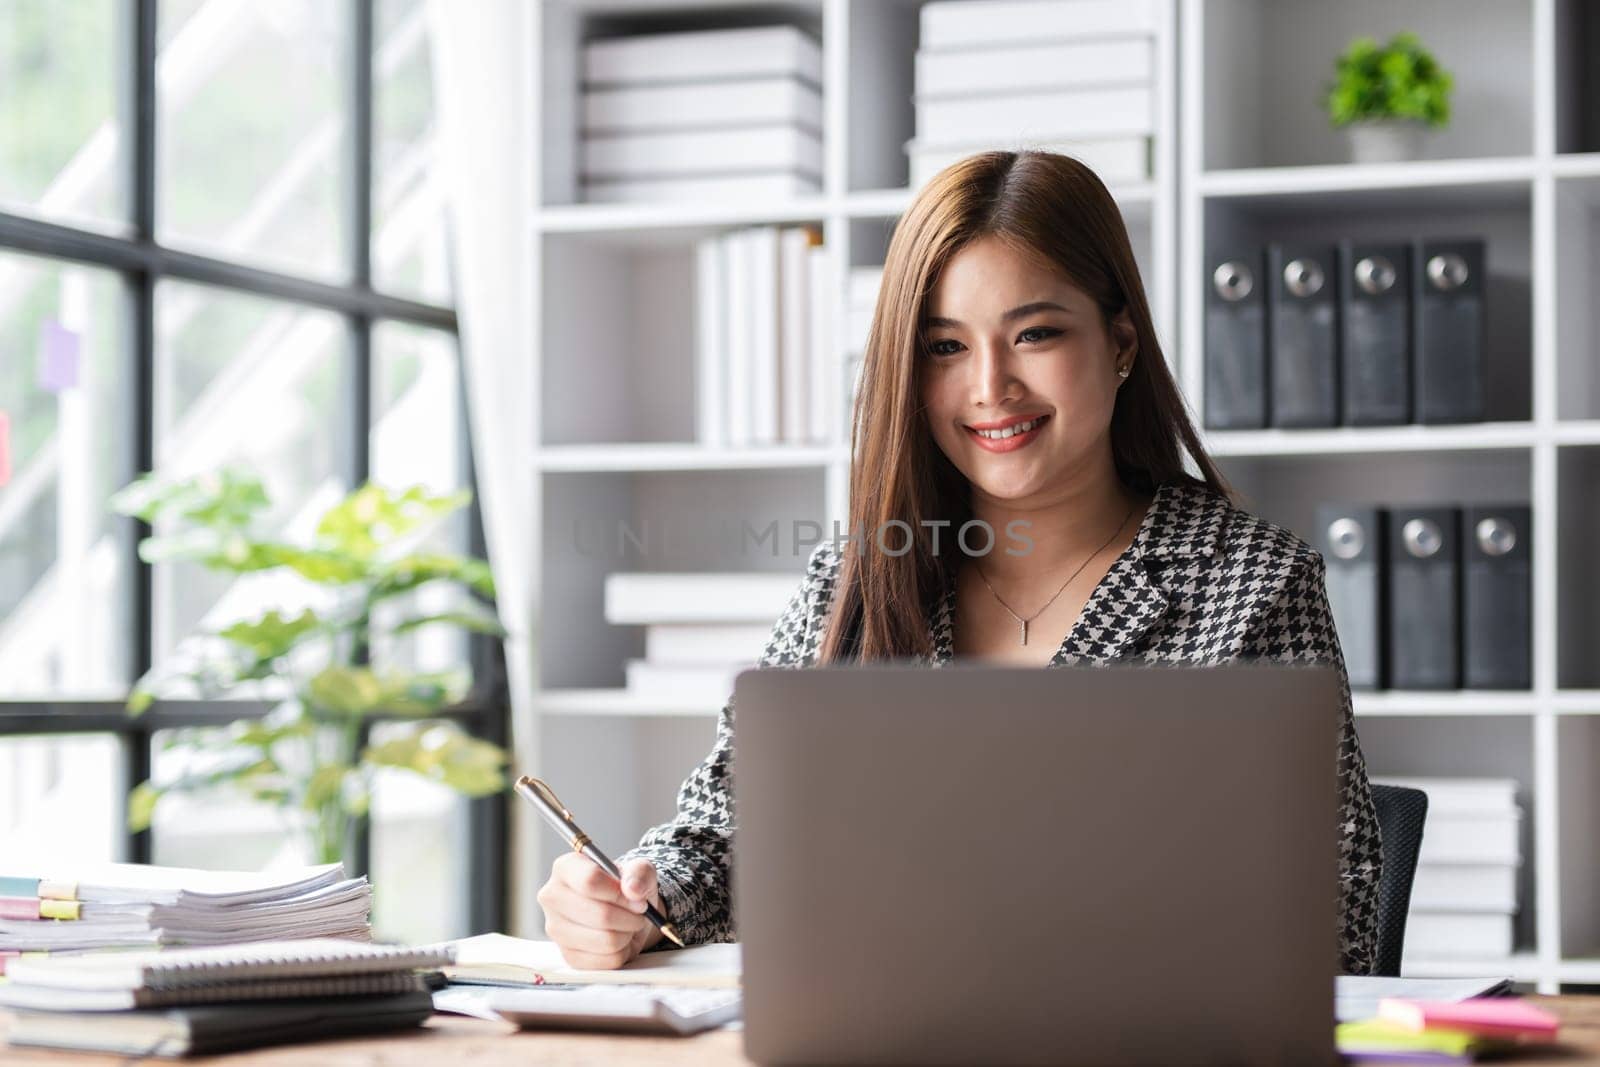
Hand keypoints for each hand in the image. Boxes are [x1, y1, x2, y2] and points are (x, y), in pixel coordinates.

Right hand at [537, 855, 665, 968]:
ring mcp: (556, 929)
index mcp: (565, 868)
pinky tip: (618, 939)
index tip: (636, 898)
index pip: (590, 880)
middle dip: (630, 916)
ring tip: (628, 924)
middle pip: (600, 914)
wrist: (623, 912)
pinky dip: (623, 952)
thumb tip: (632, 889)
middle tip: (638, 913)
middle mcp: (552, 897)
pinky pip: (607, 960)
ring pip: (606, 940)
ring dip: (628, 934)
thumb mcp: (639, 870)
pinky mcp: (568, 956)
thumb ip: (639, 873)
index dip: (620, 893)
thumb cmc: (625, 887)